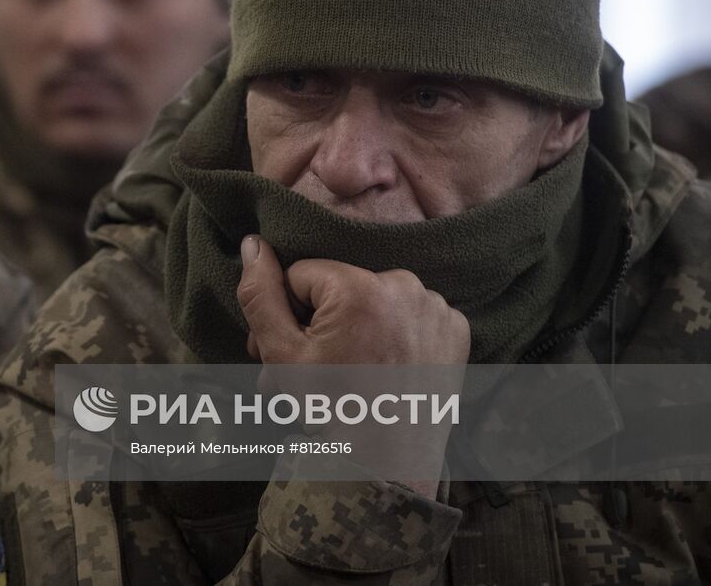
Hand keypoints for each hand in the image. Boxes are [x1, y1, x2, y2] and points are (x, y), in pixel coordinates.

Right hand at [237, 235, 468, 497]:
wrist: (389, 467)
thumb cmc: (332, 412)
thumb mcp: (282, 355)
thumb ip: (260, 294)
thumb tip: (254, 243)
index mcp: (360, 288)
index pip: (303, 275)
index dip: (290, 313)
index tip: (295, 350)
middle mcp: (406, 287)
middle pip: (342, 287)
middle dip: (323, 320)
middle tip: (318, 366)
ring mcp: (437, 308)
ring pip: (376, 299)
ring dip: (360, 326)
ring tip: (353, 369)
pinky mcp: (457, 328)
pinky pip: (414, 314)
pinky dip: (399, 334)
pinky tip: (389, 366)